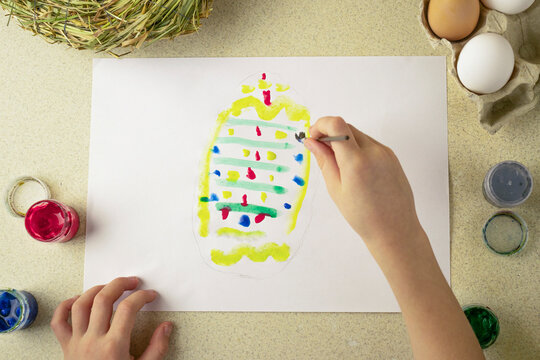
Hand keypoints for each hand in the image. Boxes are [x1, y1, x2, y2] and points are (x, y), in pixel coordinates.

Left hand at [51, 277, 171, 359]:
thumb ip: (157, 349)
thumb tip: (166, 327)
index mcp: (113, 346)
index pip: (128, 308)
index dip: (142, 297)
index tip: (150, 295)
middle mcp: (93, 340)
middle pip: (103, 299)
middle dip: (120, 284)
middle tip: (133, 282)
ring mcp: (77, 342)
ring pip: (81, 304)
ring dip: (96, 290)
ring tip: (109, 287)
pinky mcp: (66, 347)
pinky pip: (59, 321)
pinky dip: (66, 306)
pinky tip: (78, 300)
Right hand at [304, 116, 422, 244]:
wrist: (394, 229)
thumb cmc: (363, 216)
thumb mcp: (336, 189)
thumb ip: (324, 160)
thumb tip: (311, 142)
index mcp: (356, 162)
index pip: (336, 124)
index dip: (320, 125)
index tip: (312, 137)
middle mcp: (373, 152)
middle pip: (346, 127)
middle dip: (329, 133)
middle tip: (320, 151)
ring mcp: (385, 153)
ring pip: (357, 134)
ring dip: (343, 141)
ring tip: (338, 165)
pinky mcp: (391, 156)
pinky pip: (369, 143)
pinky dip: (356, 148)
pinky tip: (353, 168)